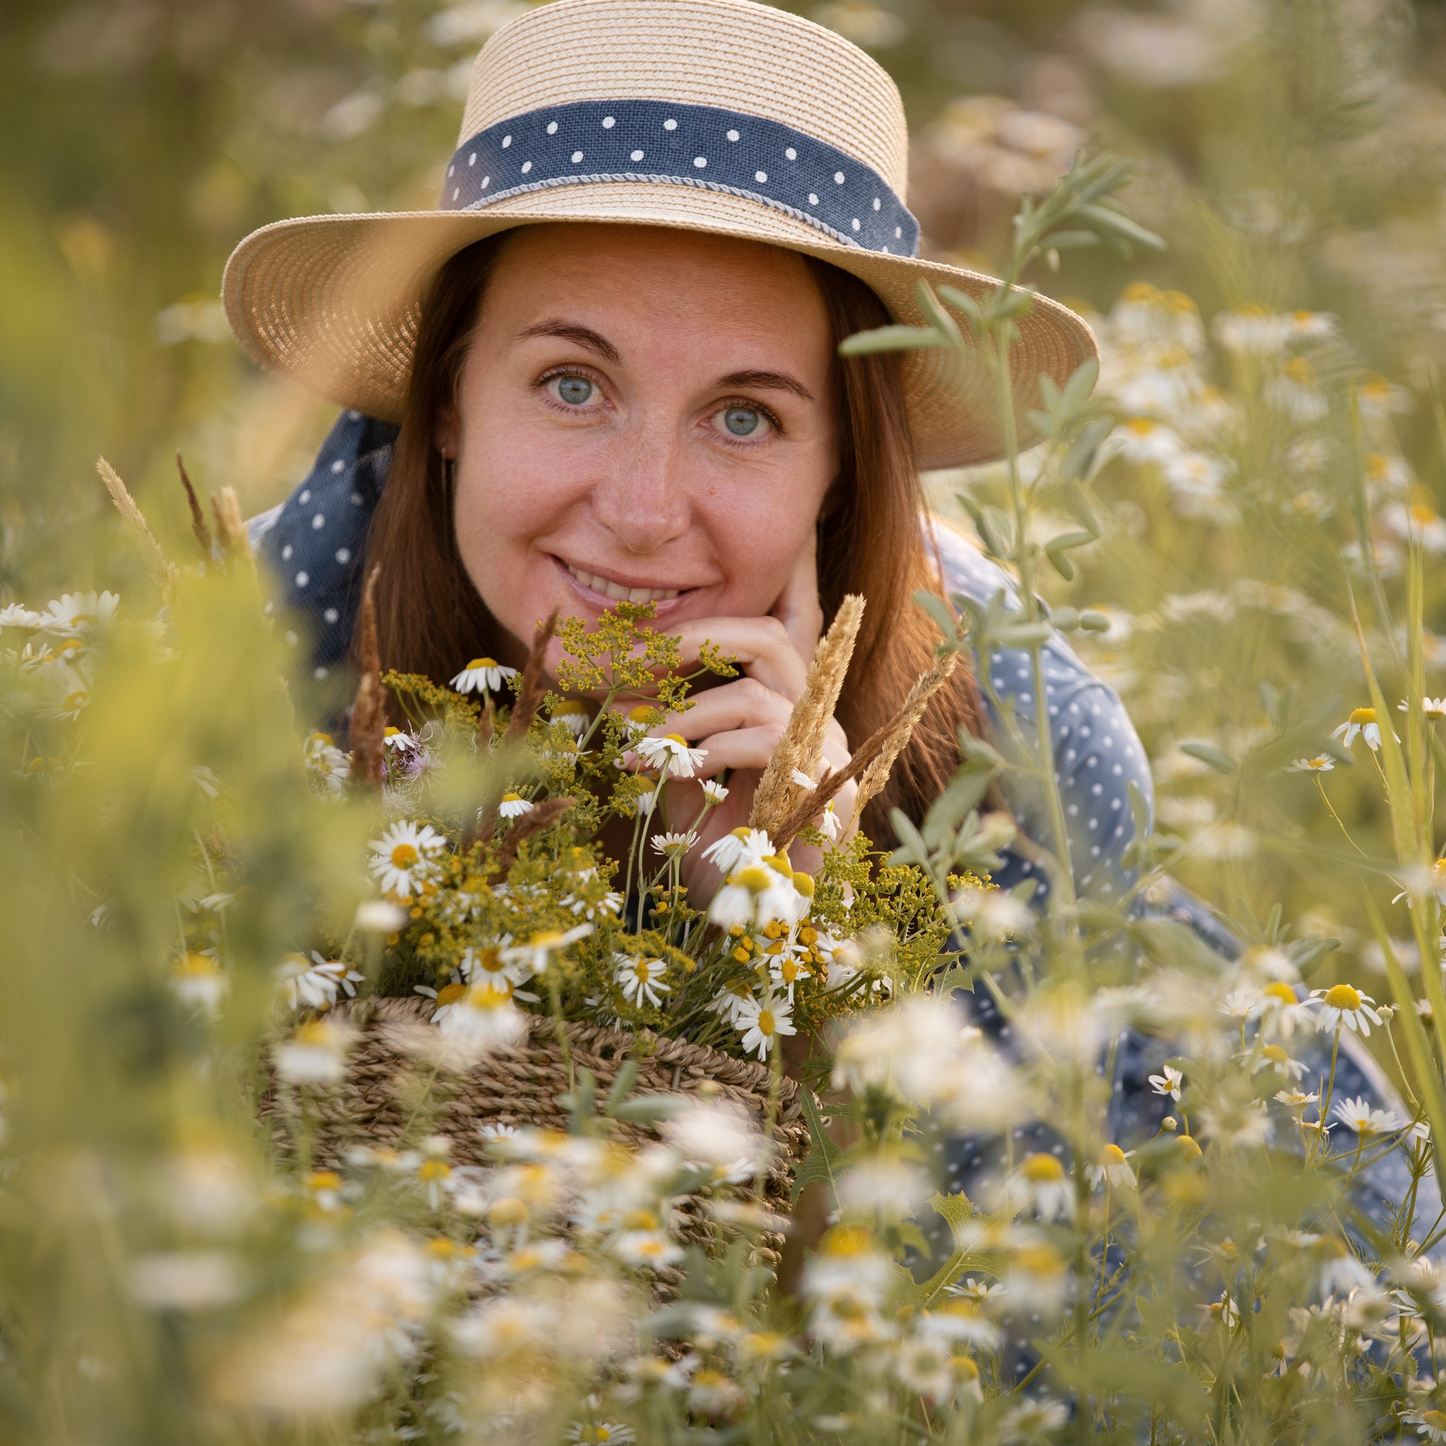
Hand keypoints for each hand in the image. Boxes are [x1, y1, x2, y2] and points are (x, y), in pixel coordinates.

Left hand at [633, 531, 853, 900]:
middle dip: (699, 636)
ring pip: (759, 687)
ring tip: (638, 745)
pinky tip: (665, 776)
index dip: (798, 566)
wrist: (748, 929)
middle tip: (638, 660)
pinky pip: (762, 739)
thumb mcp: (682, 769)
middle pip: (775, 635)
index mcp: (790, 702)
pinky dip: (701, 751)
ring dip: (684, 713)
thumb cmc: (712, 848)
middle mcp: (819, 718)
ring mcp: (828, 755)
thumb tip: (618, 680)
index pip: (799, 617)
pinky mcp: (823, 792)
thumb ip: (671, 719)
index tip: (798, 517)